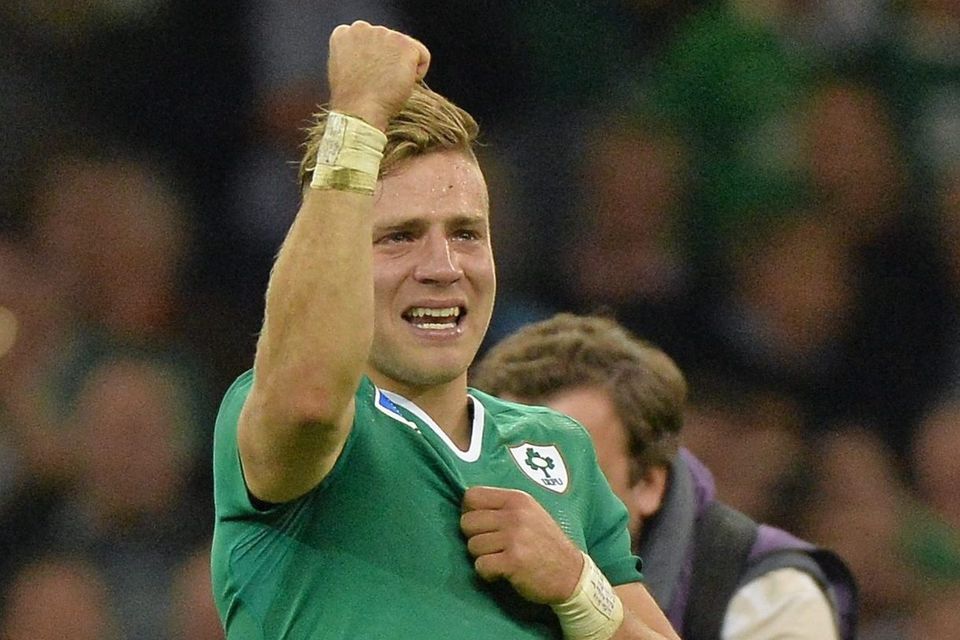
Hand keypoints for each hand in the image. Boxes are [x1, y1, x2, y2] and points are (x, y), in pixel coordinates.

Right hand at [327, 21, 430, 130]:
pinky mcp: (404, 44)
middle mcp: (362, 28)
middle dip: (389, 62)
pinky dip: (418, 74)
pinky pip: (422, 57)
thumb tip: (375, 58)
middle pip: (389, 43)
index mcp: (344, 34)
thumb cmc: (352, 101)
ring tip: (386, 85)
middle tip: (379, 85)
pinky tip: (401, 84)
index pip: (369, 42)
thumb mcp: (347, 72)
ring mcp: (384, 34)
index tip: (368, 79)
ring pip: (405, 50)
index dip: (373, 63)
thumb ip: (357, 57)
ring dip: (401, 68)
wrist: (359, 112)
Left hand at [461, 486, 583, 603]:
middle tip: (493, 546)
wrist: (572, 573)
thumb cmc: (545, 543)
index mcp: (517, 499)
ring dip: (483, 557)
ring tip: (502, 558)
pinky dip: (488, 573)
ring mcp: (514, 538)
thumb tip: (466, 508)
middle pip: (467, 522)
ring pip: (472, 546)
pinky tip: (503, 571)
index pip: (472, 496)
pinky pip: (481, 566)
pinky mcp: (513, 562)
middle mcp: (515, 515)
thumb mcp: (529, 513)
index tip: (481, 525)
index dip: (469, 512)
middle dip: (474, 537)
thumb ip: (502, 507)